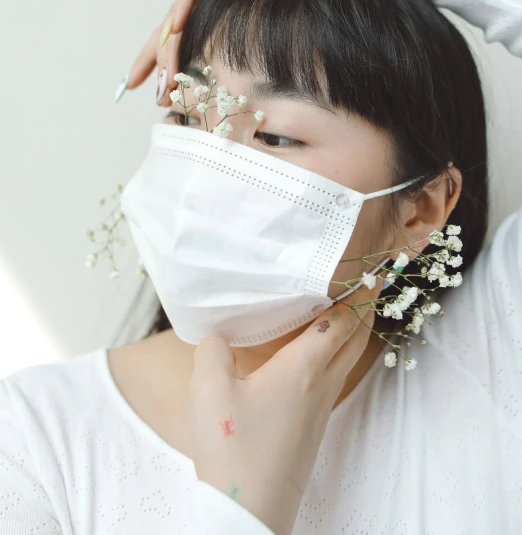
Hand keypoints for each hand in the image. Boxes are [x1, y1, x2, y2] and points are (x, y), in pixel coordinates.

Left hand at [126, 0, 317, 105]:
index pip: (181, 37)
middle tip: (150, 88)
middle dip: (155, 57)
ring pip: (179, 10)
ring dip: (169, 42)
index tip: (150, 89)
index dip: (162, 62)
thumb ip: (252, 43)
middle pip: (170, 28)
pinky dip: (184, 3)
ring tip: (166, 70)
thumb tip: (246, 86)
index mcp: (215, 9)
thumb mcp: (270, 21)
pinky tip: (178, 23)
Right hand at [189, 277, 382, 534]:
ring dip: (354, 332)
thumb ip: (213, 351)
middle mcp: (321, 386)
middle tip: (367, 283)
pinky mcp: (313, 429)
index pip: (342, 321)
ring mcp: (321, 410)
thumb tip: (218, 335)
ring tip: (346, 311)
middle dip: (366, 308)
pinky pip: (335, 378)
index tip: (368, 268)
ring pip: (348, 360)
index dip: (357, 293)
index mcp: (303, 368)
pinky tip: (315, 357)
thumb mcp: (209, 391)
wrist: (248, 513)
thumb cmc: (233, 449)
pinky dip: (338, 355)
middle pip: (357, 339)